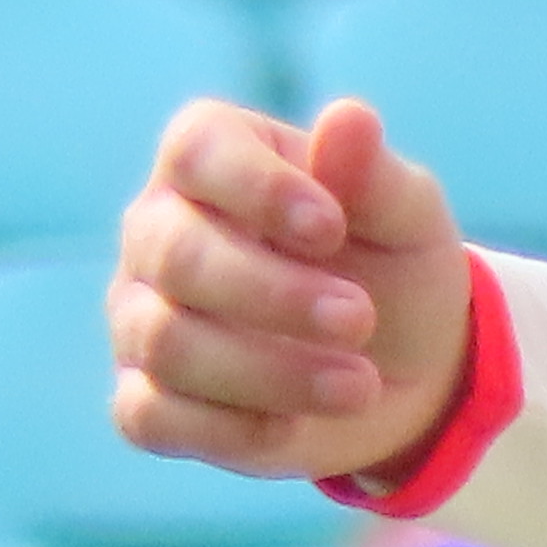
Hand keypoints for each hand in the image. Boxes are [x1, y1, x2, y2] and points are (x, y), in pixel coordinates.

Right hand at [110, 96, 476, 483]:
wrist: (399, 369)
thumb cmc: (392, 265)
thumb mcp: (407, 218)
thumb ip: (374, 175)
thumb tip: (349, 118)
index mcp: (211, 156)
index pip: (199, 152)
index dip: (258, 188)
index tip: (332, 229)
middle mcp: (156, 229)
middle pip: (177, 255)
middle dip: (275, 295)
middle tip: (360, 318)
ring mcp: (139, 317)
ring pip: (165, 343)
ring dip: (269, 371)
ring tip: (359, 384)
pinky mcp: (143, 400)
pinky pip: (149, 417)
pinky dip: (228, 428)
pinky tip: (294, 426)